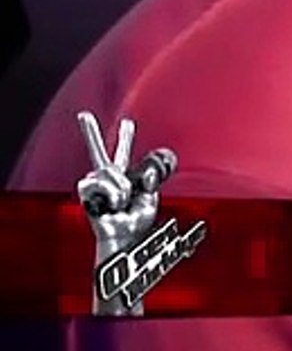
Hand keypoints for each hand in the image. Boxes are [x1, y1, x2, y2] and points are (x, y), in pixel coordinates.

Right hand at [76, 112, 176, 258]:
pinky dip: (112, 193)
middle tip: (83, 114)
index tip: (128, 122)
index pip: (125, 153)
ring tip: (122, 201)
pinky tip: (112, 203)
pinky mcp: (86, 192)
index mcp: (126, 177)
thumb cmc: (136, 221)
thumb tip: (146, 171)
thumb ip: (149, 179)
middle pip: (97, 152)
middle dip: (90, 132)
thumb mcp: (149, 195)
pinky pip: (99, 182)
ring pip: (109, 170)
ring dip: (120, 187)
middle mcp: (109, 178)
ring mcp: (96, 184)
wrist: (126, 236)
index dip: (126, 138)